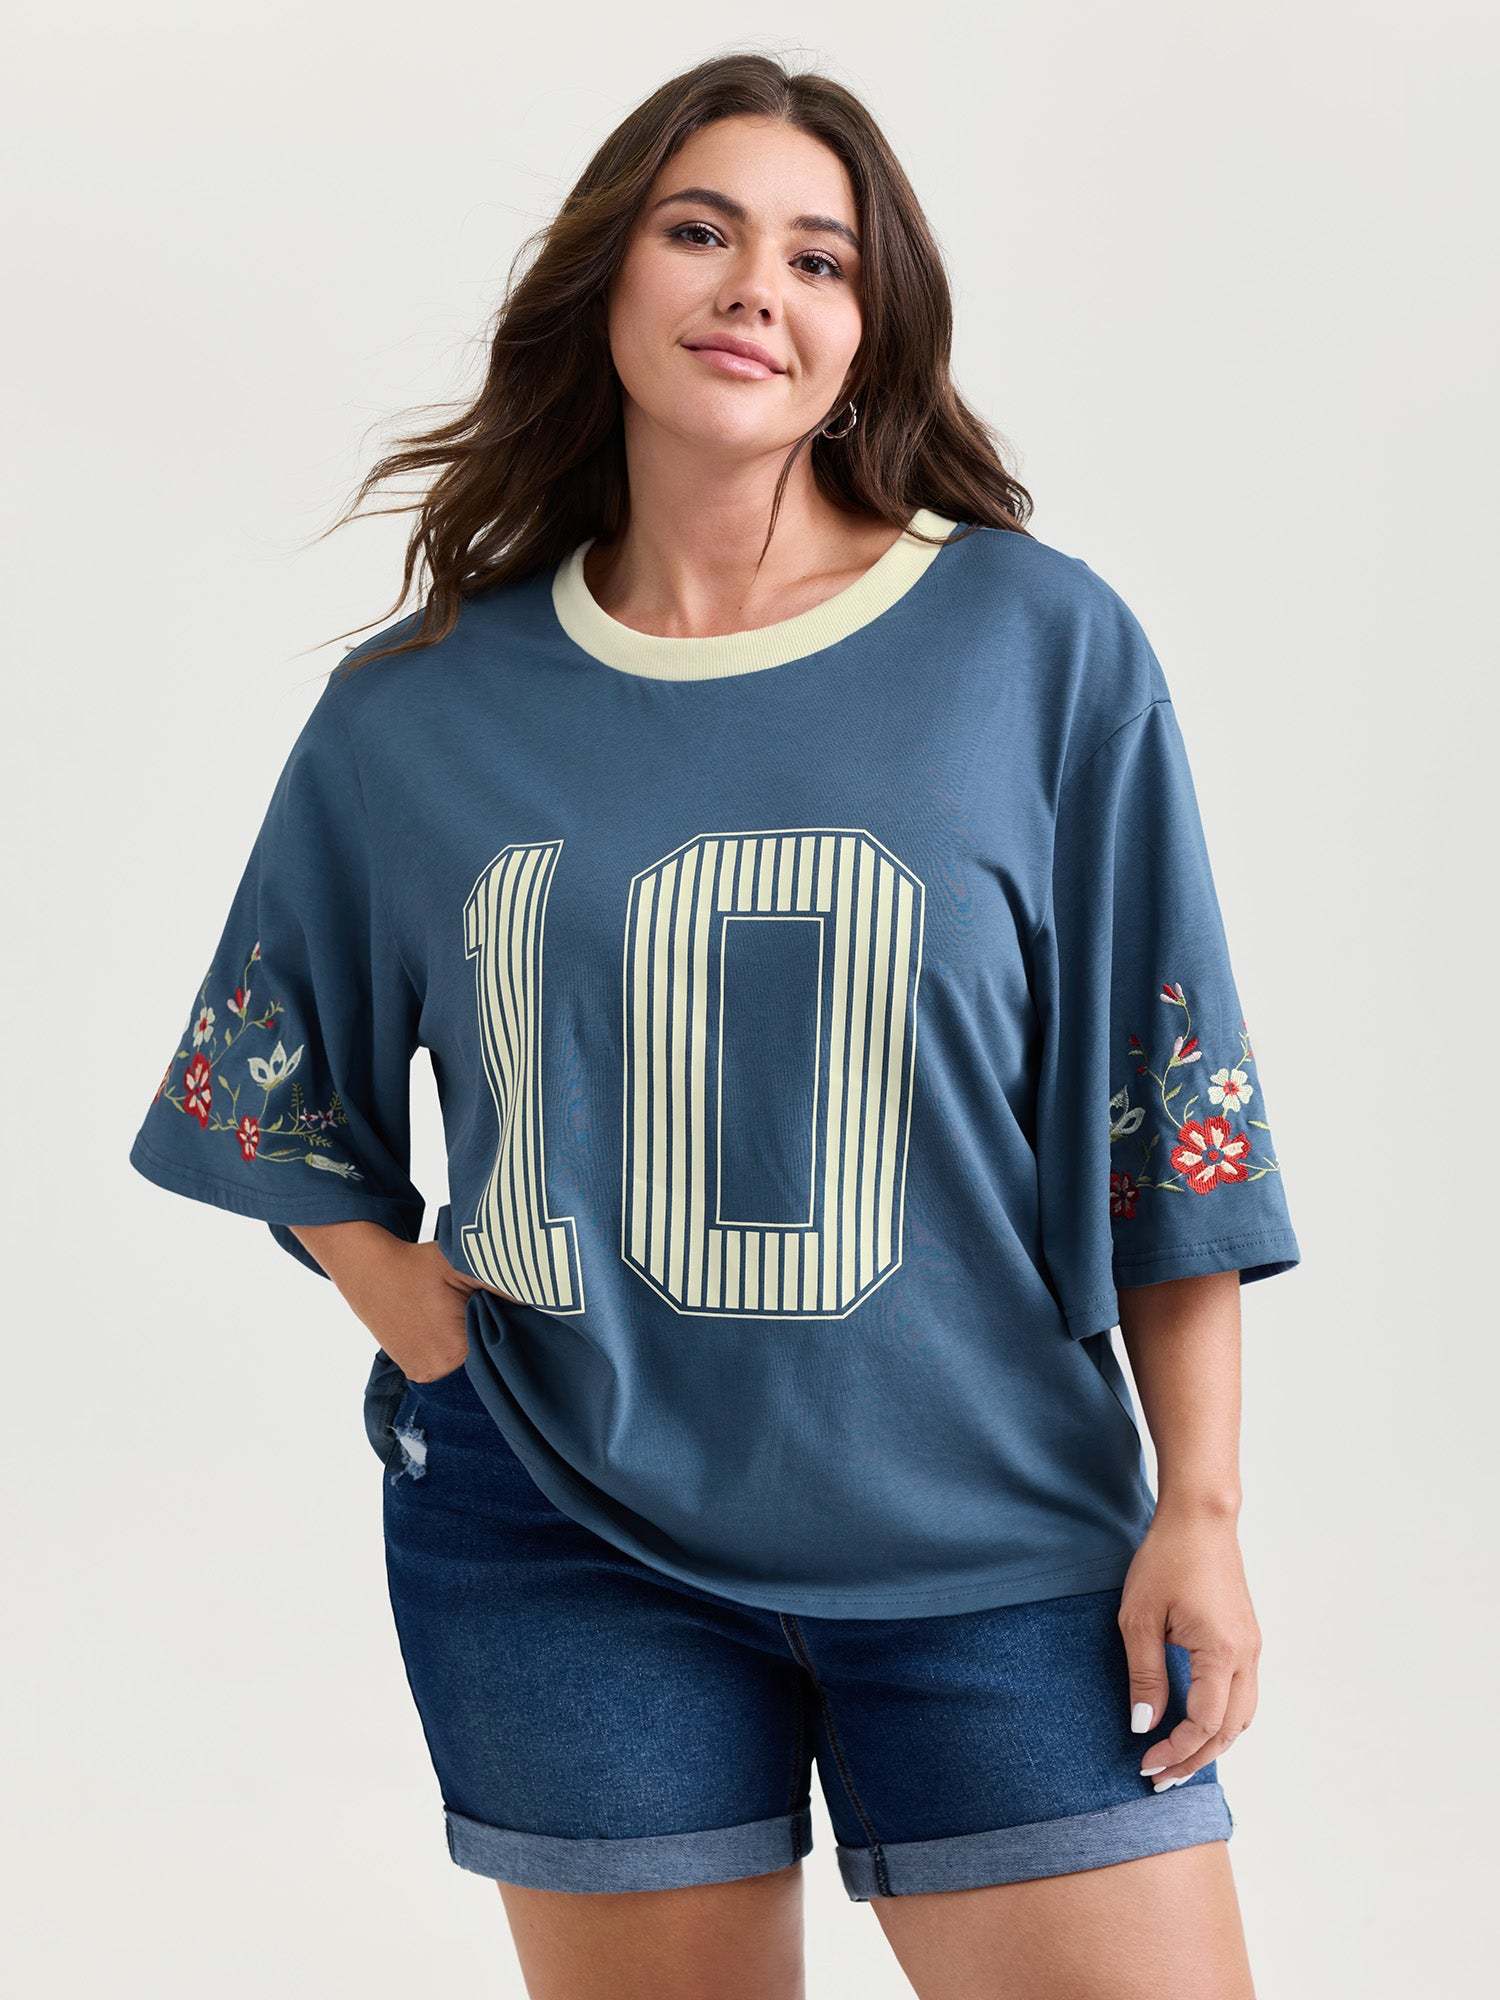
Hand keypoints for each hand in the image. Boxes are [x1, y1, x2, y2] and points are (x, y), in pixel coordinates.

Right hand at [326, 1233, 489, 1383]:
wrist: (369, 1272)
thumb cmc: (417, 1265)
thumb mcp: (460, 1265)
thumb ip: (499, 1284)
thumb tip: (536, 1295)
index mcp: (456, 1349)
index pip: (498, 1342)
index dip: (501, 1320)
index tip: (493, 1301)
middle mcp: (439, 1370)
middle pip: (481, 1353)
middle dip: (484, 1330)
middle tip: (470, 1302)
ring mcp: (423, 1374)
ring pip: (463, 1359)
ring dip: (465, 1339)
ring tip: (450, 1312)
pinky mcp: (413, 1370)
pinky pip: (443, 1362)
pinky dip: (447, 1346)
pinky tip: (439, 1323)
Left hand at [1118, 1501, 1261, 1790]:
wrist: (1200, 1519)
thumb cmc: (1166, 1560)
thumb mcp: (1140, 1618)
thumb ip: (1145, 1676)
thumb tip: (1144, 1726)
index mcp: (1222, 1652)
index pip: (1205, 1723)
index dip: (1177, 1750)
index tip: (1146, 1764)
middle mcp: (1247, 1655)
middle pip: (1229, 1730)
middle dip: (1195, 1759)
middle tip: (1160, 1779)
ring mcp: (1252, 1647)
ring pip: (1242, 1716)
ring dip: (1212, 1742)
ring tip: (1177, 1759)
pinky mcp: (1247, 1638)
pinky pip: (1242, 1694)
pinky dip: (1222, 1719)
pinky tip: (1195, 1723)